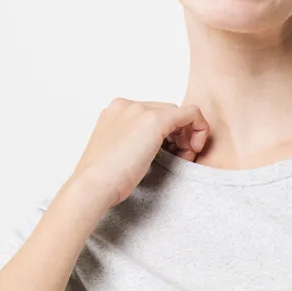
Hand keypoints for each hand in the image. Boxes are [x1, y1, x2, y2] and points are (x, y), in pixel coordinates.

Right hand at [69, 98, 210, 208]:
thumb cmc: (102, 179)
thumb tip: (150, 148)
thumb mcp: (117, 154)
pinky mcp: (156, 120)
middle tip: (180, 158)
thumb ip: (132, 143)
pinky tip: (193, 150)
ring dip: (186, 136)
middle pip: (167, 112)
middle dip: (178, 135)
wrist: (93, 185)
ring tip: (183, 159)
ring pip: (179, 114)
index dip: (167, 134)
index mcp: (115, 112)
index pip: (153, 114)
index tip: (170, 154)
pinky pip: (191, 113)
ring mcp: (140, 110)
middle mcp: (127, 105)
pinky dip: (198, 129)